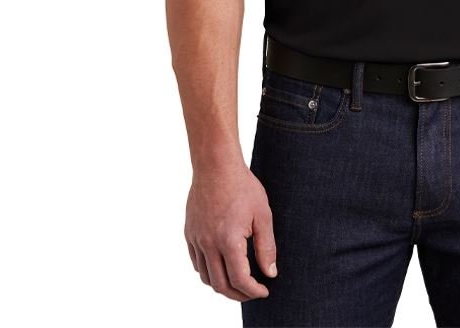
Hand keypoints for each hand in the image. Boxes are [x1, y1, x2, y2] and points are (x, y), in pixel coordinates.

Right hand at [184, 164, 277, 301]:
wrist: (216, 165)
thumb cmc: (242, 186)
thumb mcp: (262, 215)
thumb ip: (266, 247)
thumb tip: (270, 273)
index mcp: (228, 241)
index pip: (240, 280)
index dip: (253, 291)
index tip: (264, 291)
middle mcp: (209, 244)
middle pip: (220, 285)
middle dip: (238, 294)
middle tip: (252, 292)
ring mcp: (196, 239)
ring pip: (205, 276)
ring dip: (222, 285)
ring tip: (238, 282)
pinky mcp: (189, 233)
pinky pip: (196, 262)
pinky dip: (208, 271)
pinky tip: (221, 266)